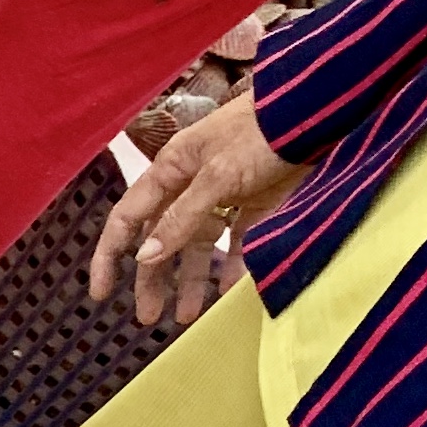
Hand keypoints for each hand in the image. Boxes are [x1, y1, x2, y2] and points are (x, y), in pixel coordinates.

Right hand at [88, 91, 306, 327]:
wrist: (325, 109)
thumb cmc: (262, 132)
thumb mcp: (216, 176)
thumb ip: (180, 218)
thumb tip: (143, 259)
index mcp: (171, 169)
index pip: (127, 218)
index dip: (109, 257)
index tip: (101, 294)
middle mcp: (192, 183)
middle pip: (161, 239)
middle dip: (154, 280)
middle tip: (148, 317)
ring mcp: (225, 194)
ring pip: (198, 245)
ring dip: (191, 281)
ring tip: (187, 317)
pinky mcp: (258, 201)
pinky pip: (238, 242)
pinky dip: (233, 266)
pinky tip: (227, 292)